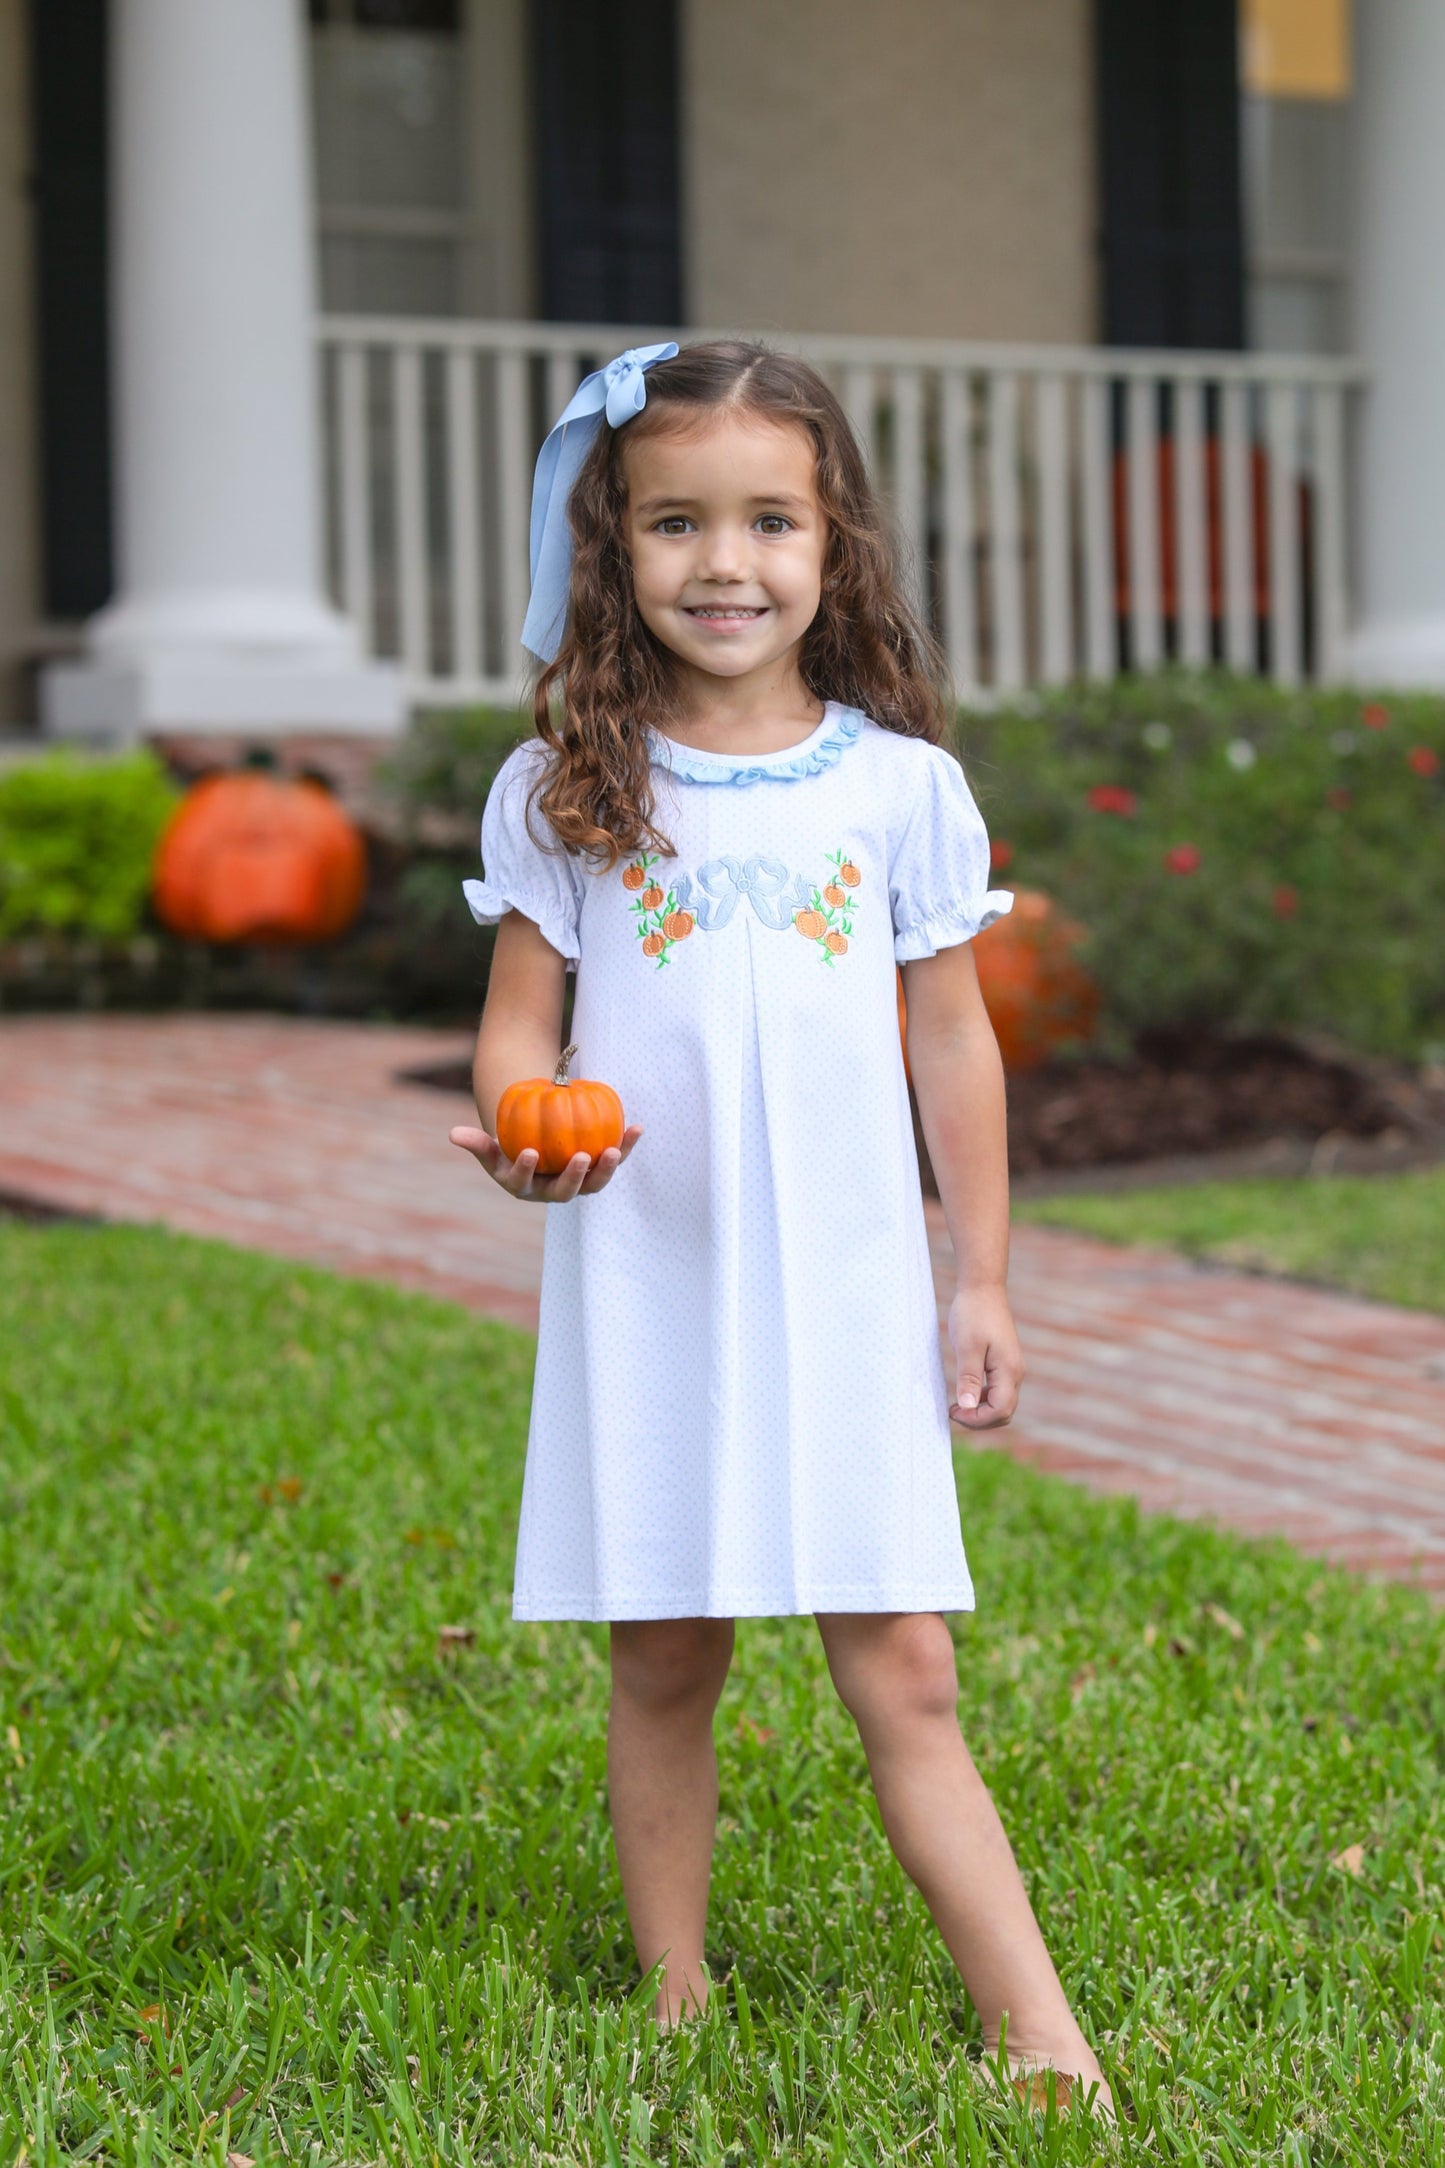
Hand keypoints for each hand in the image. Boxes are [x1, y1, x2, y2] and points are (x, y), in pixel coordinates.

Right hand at [448, 1122, 643, 1201]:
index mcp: (525, 1188)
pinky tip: (637, 1127)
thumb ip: (475, 1142)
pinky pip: (614, 1158)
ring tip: (613, 1148)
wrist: (536, 1148)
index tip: (529, 1152)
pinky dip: (626, 1145)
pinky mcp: (598, 1171)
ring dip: (607, 1167)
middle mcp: (554, 1191)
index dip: (526, 1170)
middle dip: (576, 1177)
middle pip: (567, 1190)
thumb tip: (453, 1134)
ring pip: (595, 1181)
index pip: (524, 1182)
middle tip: (582, 1157)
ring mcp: (579, 1184)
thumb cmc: (509, 1145)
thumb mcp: (491, 1146)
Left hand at [946, 1286, 1023, 1429]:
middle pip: (1004, 1412)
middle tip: (953, 1411)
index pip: (1000, 1411)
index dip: (977, 1419)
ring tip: (957, 1405)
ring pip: (1001, 1404)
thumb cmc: (972, 1315)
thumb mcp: (966, 1347)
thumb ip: (968, 1378)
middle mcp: (1016, 1373)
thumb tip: (967, 1407)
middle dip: (979, 1419)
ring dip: (981, 1411)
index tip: (954, 1411)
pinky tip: (966, 1392)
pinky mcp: (1005, 1363)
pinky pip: (998, 1391)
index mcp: (1009, 1370)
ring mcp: (1012, 1368)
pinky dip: (983, 1399)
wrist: (982, 1289)